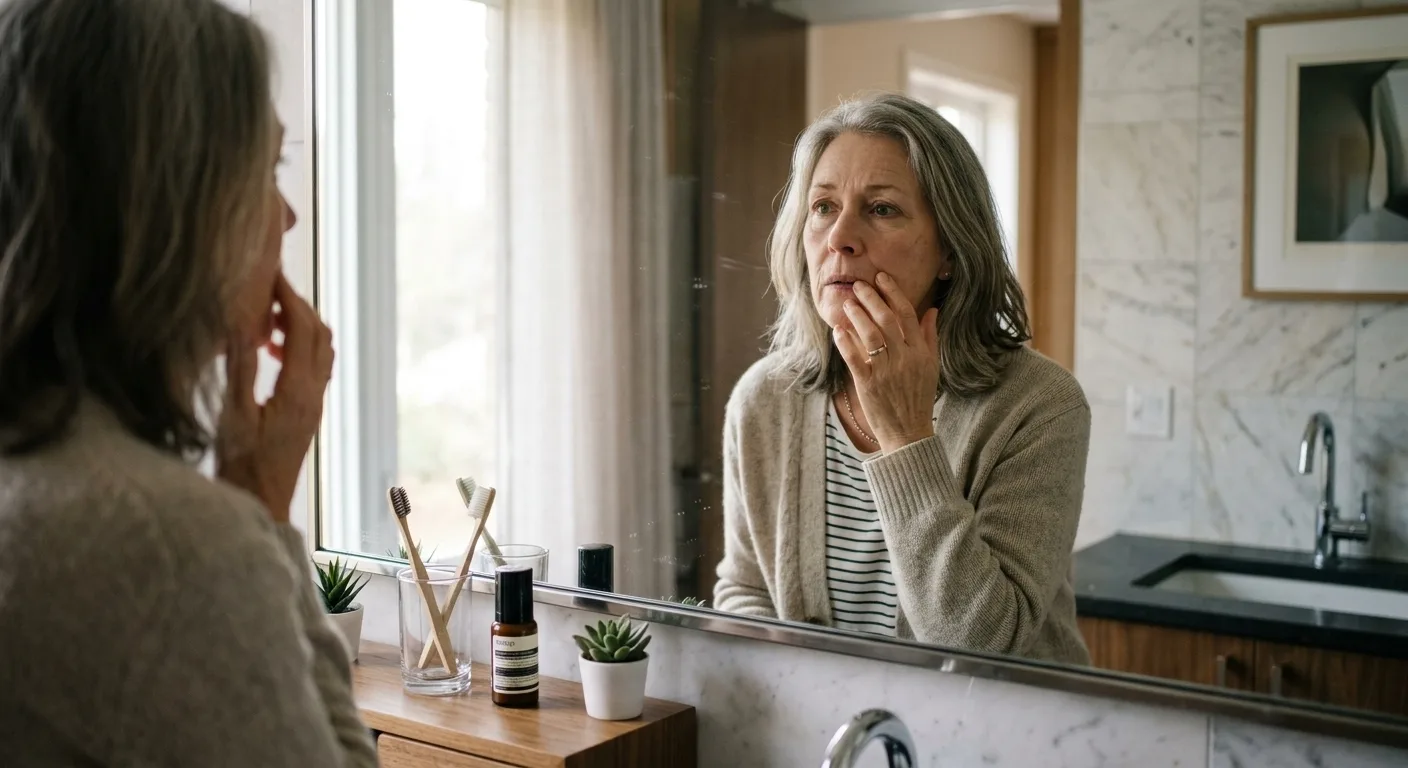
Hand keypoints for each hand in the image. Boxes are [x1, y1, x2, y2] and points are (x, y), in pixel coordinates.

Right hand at [216, 273, 334, 521]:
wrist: (260, 503)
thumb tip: (240, 325)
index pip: (301, 329)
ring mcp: (314, 401)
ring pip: (320, 348)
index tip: (270, 274)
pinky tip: (268, 349)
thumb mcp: (232, 415)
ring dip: (300, 324)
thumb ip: (239, 369)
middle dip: (297, 304)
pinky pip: (313, 365)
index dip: (288, 297)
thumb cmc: (241, 465)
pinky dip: (298, 345)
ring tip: (266, 314)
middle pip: (318, 333)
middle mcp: (313, 392)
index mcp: (296, 390)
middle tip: (269, 285)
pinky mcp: (308, 410)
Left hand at [832, 273, 939, 453]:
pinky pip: (854, 358)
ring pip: (871, 336)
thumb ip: (929, 337)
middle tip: (859, 285)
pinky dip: (845, 342)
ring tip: (848, 303)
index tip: (882, 277)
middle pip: (887, 320)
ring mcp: (886, 372)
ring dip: (858, 316)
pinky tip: (838, 329)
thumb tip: (931, 310)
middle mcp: (905, 359)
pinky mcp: (868, 385)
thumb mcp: (931, 366)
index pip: (907, 315)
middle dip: (872, 299)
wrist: (909, 432)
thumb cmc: (918, 397)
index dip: (894, 293)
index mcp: (920, 352)